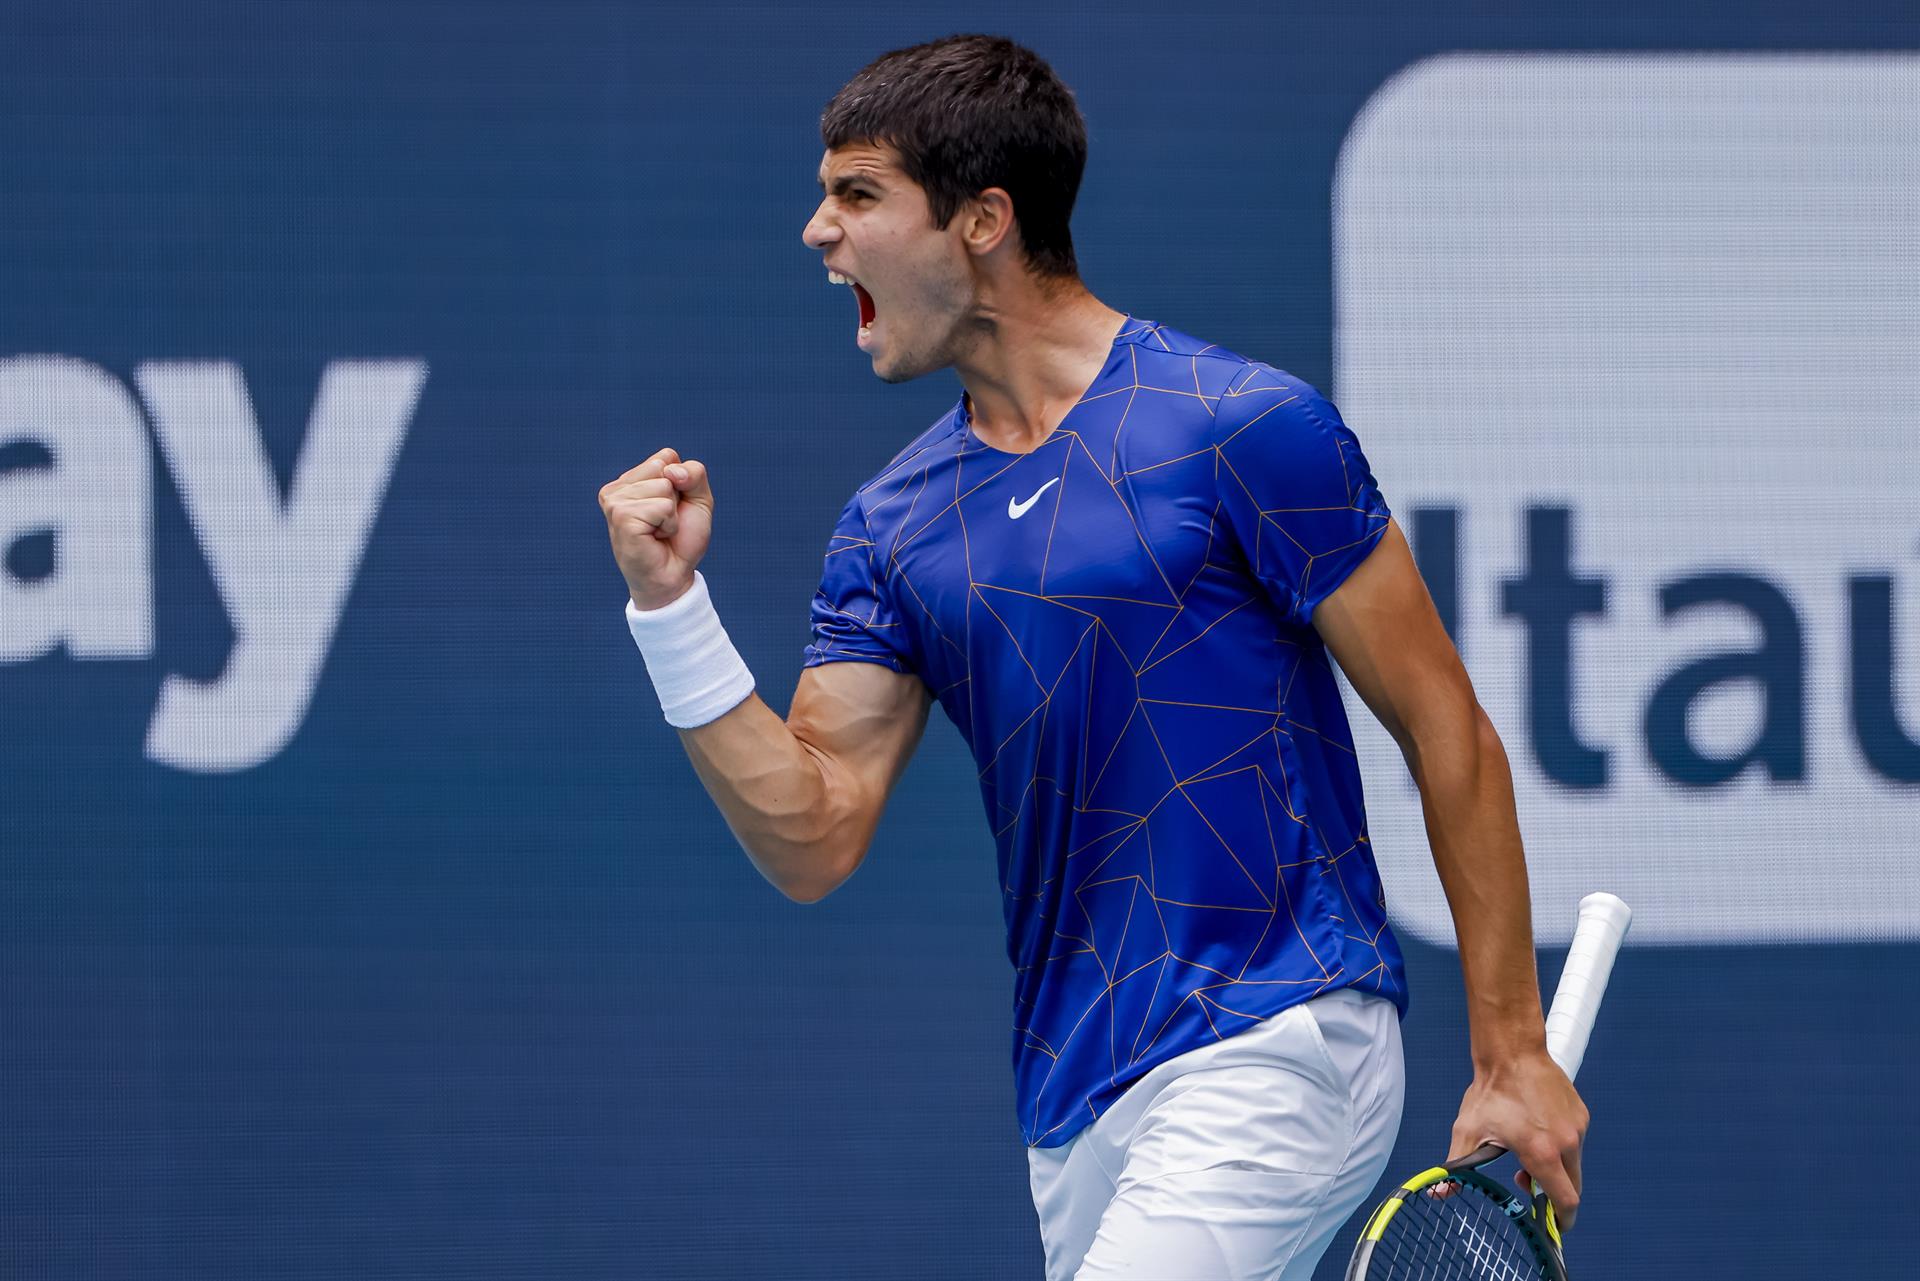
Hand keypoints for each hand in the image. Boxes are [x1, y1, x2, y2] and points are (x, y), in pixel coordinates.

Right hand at [599, 447, 714, 609]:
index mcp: (631, 479)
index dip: (682, 483)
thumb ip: (694, 474)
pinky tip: (655, 538)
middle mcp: (618, 487)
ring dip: (672, 514)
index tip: (672, 508)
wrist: (673, 576)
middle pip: (665, 468)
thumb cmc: (681, 539)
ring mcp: (615, 501)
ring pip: (664, 487)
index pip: (667, 456)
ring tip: (659, 531)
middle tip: (665, 522)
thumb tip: (671, 471)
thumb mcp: (698, 500)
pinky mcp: (621, 516)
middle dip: (677, 497)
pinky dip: (669, 524)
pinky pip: (662, 506)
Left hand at [1448, 1047, 1588, 1230]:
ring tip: (1527, 1154)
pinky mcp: (1581, 1116)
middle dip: (1554, 1196)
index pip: (1565, 1201)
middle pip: (1573, 1188)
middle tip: (1525, 1185)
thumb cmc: (1490, 1092)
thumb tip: (1438, 1193)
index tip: (1552, 1226)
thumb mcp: (1468, 1131)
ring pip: (1574, 1164)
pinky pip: (1575, 1142)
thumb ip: (1457, 1166)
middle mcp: (1567, 1143)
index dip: (1561, 1220)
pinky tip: (1537, 1133)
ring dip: (1557, 1170)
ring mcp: (1577, 1128)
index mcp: (1542, 1153)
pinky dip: (1561, 1148)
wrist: (1512, 1052)